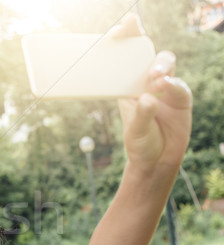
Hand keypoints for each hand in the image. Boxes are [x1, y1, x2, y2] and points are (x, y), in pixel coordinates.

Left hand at [113, 15, 191, 171]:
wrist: (157, 161)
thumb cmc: (139, 144)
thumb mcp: (135, 132)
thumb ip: (142, 115)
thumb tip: (148, 99)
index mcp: (126, 87)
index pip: (125, 58)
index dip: (124, 39)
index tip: (120, 28)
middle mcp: (145, 83)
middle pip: (145, 52)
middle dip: (140, 37)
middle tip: (133, 31)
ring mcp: (165, 88)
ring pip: (165, 63)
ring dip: (159, 65)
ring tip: (154, 77)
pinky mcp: (181, 98)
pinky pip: (179, 85)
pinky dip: (173, 84)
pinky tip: (166, 87)